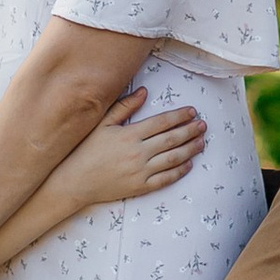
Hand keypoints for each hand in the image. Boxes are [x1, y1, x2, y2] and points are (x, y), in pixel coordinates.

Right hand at [53, 88, 208, 209]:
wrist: (75, 181)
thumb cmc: (87, 150)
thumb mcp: (103, 124)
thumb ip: (124, 107)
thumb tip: (144, 92)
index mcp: (130, 134)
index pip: (162, 122)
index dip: (179, 116)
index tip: (192, 111)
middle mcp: (138, 153)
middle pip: (172, 140)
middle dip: (190, 131)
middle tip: (203, 125)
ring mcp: (140, 172)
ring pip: (173, 159)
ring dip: (190, 150)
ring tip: (201, 142)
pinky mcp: (140, 188)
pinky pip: (165, 179)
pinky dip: (179, 172)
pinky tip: (188, 164)